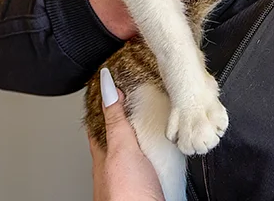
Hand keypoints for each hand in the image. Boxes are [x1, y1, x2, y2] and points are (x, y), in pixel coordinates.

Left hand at [89, 68, 163, 200]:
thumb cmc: (127, 196)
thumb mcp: (120, 149)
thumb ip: (116, 121)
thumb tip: (107, 87)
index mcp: (104, 155)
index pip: (101, 122)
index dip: (106, 101)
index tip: (113, 83)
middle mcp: (118, 165)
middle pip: (122, 134)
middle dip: (133, 115)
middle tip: (145, 95)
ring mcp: (135, 174)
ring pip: (140, 146)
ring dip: (150, 132)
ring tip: (163, 117)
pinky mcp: (153, 183)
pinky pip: (156, 159)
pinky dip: (162, 148)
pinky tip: (172, 147)